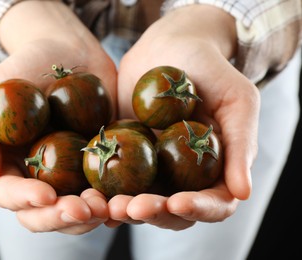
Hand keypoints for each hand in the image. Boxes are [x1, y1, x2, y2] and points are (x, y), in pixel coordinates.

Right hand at [0, 1, 115, 233]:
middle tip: (82, 210)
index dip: (25, 200)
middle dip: (61, 217)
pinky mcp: (101, 163)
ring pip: (78, 210)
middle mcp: (40, 176)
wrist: (68, 51)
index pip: (10, 195)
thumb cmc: (24, 67)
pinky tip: (126, 198)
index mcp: (10, 165)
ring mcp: (72, 173)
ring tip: (106, 206)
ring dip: (91, 215)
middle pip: (45, 213)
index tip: (45, 195)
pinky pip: (110, 189)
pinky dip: (116, 200)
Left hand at [109, 5, 259, 229]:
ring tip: (108, 204)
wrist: (169, 47)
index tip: (176, 202)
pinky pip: (112, 180)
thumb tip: (243, 193)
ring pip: (139, 202)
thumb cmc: (210, 69)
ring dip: (123, 209)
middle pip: (172, 212)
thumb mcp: (236, 101)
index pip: (213, 204)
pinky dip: (102, 192)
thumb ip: (240, 145)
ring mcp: (152, 169)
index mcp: (216, 170)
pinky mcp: (123, 156)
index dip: (197, 209)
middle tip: (132, 207)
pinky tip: (90, 194)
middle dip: (153, 213)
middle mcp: (184, 177)